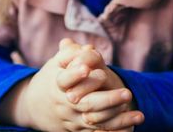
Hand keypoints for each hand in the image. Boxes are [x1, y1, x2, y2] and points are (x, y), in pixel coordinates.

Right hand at [0, 40, 142, 131]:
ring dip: (118, 117)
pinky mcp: (80, 129)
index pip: (64, 80)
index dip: (74, 74)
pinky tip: (133, 125)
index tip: (86, 68)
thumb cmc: (53, 77)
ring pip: (96, 120)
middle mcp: (64, 103)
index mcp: (57, 83)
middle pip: (86, 104)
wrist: (36, 106)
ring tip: (137, 112)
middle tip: (127, 93)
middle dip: (108, 99)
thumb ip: (71, 52)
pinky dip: (116, 130)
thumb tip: (88, 48)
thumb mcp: (57, 62)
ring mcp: (73, 118)